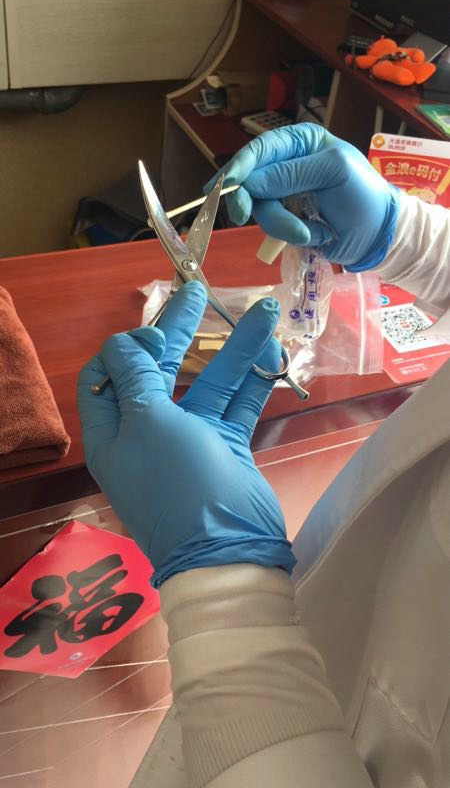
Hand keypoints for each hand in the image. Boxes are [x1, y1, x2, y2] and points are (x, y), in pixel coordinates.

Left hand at [77, 282, 294, 587]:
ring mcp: (190, 439)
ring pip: (209, 382)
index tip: (156, 336)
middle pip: (160, 369)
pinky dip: (255, 378)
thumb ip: (137, 376)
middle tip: (198, 289)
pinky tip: (275, 349)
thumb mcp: (147, 424)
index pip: (107, 375)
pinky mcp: (226, 446)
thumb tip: (124, 342)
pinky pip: (238, 403)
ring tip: (265, 309)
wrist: (228, 550)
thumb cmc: (177, 483)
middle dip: (180, 329)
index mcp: (113, 430)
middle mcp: (147, 432)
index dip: (128, 347)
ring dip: (236, 347)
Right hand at [205, 123, 399, 268]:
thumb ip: (291, 174)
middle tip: (240, 217)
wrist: (379, 236)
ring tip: (309, 233)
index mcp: (300, 143)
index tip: (224, 186)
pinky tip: (313, 235)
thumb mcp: (334, 173)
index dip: (239, 166)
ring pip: (259, 209)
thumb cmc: (364, 195)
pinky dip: (289, 235)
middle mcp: (287, 166)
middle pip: (250, 181)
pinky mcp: (286, 220)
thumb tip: (250, 182)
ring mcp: (284, 195)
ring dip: (281, 225)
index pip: (261, 149)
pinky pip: (271, 228)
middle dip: (251, 201)